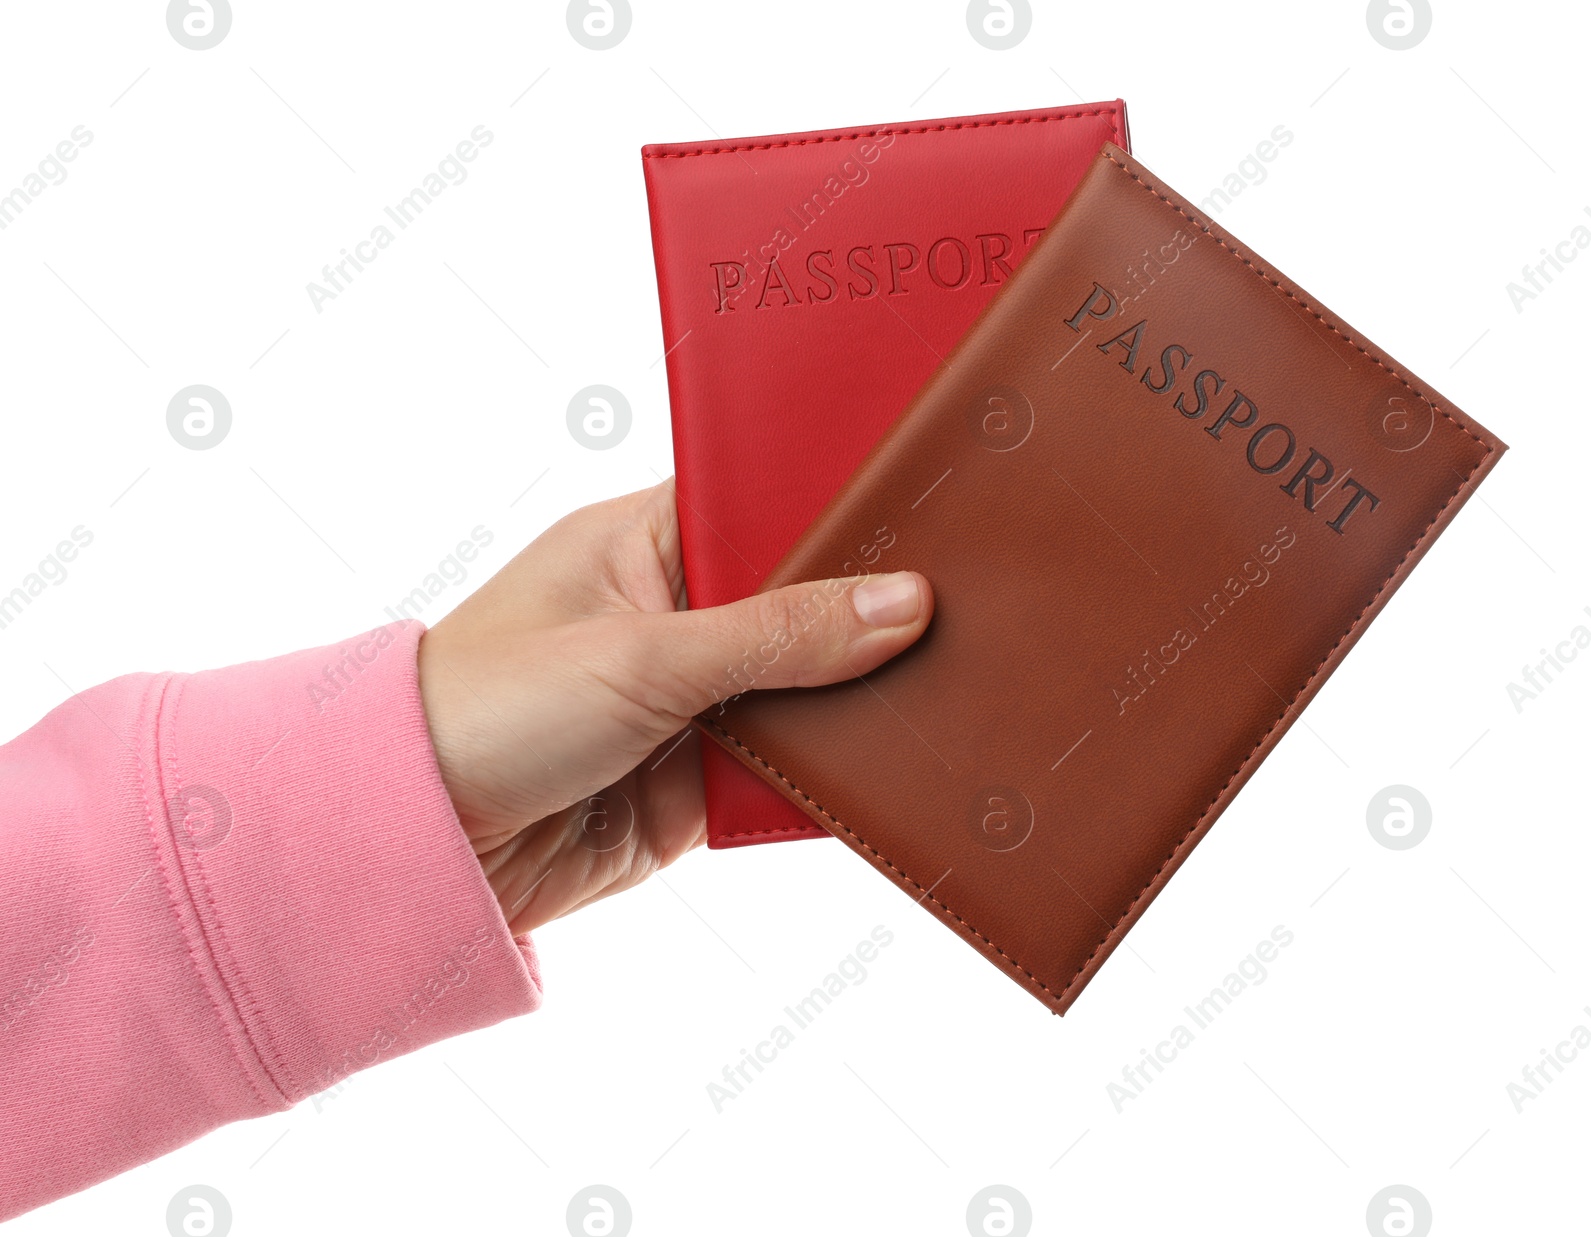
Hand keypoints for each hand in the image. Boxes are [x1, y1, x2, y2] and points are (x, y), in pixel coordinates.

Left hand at [416, 480, 932, 934]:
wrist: (422, 846)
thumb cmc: (488, 709)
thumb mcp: (642, 656)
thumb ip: (777, 635)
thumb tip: (901, 604)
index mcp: (646, 543)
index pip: (766, 506)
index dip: (841, 512)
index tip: (929, 513)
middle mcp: (677, 616)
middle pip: (802, 603)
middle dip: (866, 614)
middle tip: (970, 603)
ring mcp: (694, 700)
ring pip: (808, 690)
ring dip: (857, 698)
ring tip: (955, 683)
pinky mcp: (703, 780)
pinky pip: (791, 767)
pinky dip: (832, 771)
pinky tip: (898, 760)